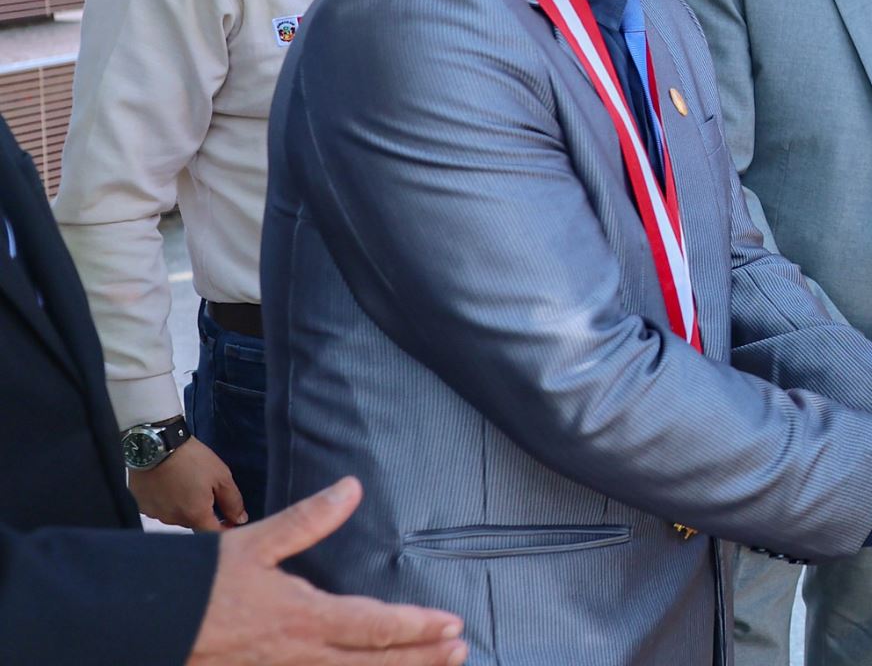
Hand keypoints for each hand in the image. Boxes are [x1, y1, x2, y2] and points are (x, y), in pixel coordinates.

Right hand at [130, 437, 245, 530]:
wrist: (157, 444)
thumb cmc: (193, 459)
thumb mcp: (221, 476)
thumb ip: (232, 501)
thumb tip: (240, 520)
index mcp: (195, 515)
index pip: (212, 534)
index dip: (224, 528)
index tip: (229, 519)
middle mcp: (173, 520)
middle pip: (193, 524)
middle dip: (202, 513)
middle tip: (206, 491)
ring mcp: (155, 513)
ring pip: (175, 516)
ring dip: (183, 507)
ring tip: (185, 484)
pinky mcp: (141, 504)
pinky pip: (159, 508)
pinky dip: (166, 501)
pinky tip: (168, 485)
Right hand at [187, 477, 466, 665]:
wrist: (143, 626)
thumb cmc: (199, 584)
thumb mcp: (254, 543)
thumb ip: (308, 519)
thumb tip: (352, 488)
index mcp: (303, 618)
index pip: (375, 628)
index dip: (418, 628)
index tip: (454, 624)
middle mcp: (299, 655)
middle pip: (373, 664)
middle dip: (421, 659)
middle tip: (462, 650)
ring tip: (436, 665)